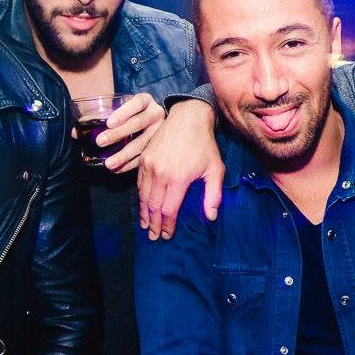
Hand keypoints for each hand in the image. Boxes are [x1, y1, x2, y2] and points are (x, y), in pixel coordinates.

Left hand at [98, 92, 164, 172]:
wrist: (156, 120)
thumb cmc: (132, 113)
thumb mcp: (120, 109)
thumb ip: (100, 118)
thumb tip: (75, 133)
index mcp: (145, 100)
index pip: (136, 103)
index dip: (123, 113)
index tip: (108, 123)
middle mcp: (155, 113)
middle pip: (138, 123)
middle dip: (118, 134)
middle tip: (100, 142)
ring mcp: (159, 131)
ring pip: (142, 143)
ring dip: (124, 155)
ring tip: (108, 164)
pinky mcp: (159, 146)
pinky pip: (144, 156)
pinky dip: (130, 164)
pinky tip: (118, 169)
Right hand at [136, 99, 224, 239]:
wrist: (188, 117)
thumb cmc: (204, 145)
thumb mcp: (215, 169)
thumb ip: (213, 195)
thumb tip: (210, 217)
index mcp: (178, 179)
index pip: (169, 210)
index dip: (167, 225)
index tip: (167, 235)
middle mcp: (160, 174)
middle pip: (153, 206)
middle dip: (154, 224)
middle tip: (153, 236)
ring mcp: (149, 165)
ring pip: (143, 196)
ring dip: (144, 213)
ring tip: (146, 225)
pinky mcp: (144, 158)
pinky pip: (139, 182)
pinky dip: (140, 197)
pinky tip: (143, 205)